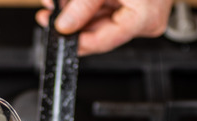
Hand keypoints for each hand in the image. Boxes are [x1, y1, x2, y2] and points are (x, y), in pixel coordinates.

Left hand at [36, 0, 171, 55]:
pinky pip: (108, 9)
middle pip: (100, 31)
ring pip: (101, 20)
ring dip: (77, 12)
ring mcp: (142, 13)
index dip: (77, 40)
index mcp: (146, 18)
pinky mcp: (136, 4)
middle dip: (72, 22)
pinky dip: (90, 5)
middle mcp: (147, 20)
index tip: (56, 33)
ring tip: (58, 2)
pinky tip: (74, 1)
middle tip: (49, 14)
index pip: (104, 41)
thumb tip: (64, 25)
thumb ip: (82, 5)